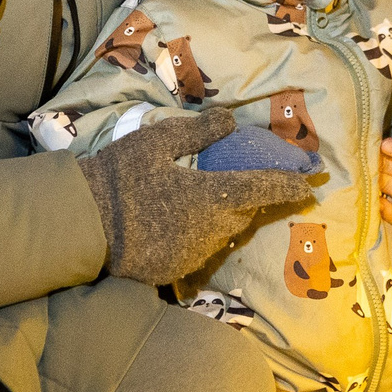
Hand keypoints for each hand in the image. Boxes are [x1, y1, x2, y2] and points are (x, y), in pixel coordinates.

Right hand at [79, 108, 314, 285]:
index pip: (259, 189)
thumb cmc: (118, 176)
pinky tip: (189, 223)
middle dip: (256, 200)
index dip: (287, 185)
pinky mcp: (175, 271)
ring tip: (219, 201)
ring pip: (224, 235)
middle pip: (244, 214)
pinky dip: (203, 235)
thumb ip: (197, 132)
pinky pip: (201, 251)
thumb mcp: (154, 142)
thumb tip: (231, 120)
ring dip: (228, 218)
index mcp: (206, 196)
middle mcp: (207, 231)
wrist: (81, 225)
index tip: (310, 183)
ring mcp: (192, 255)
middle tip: (263, 185)